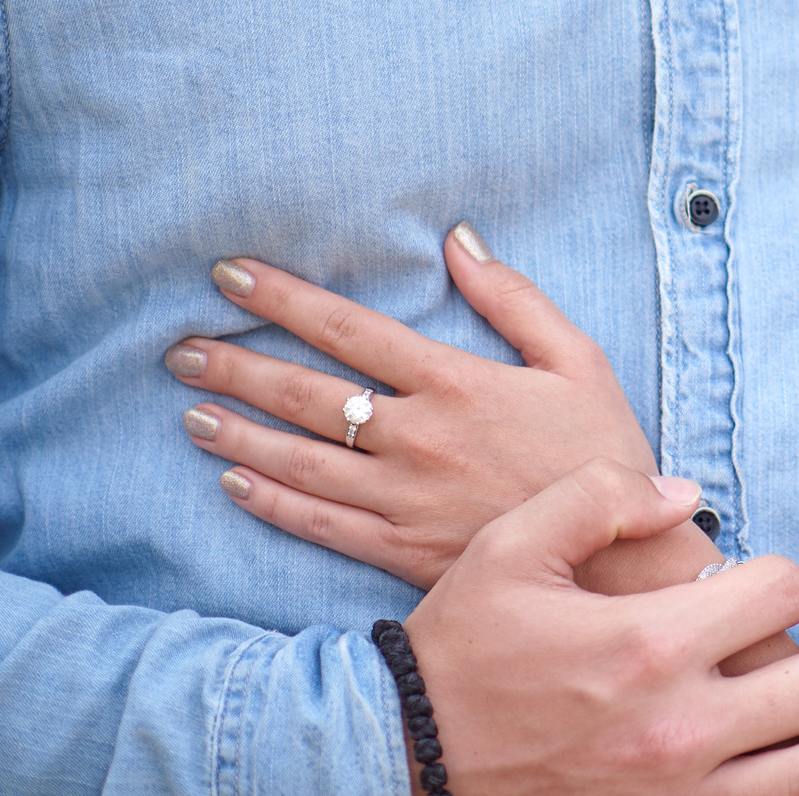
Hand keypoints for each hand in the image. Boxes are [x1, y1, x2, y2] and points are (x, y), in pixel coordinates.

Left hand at [169, 223, 693, 589]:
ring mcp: (404, 498)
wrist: (618, 559)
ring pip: (301, 459)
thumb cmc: (602, 451)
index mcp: (457, 383)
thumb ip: (515, 297)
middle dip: (237, 367)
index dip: (285, 299)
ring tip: (191, 413)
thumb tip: (458, 239)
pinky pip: (319, 523)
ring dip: (239, 433)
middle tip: (180, 350)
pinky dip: (271, 501)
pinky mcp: (401, 549)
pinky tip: (234, 483)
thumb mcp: (578, 359)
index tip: (230, 277)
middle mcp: (419, 437)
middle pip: (308, 393)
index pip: (352, 329)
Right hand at [411, 460, 798, 795]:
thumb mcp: (512, 547)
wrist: (404, 757)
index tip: (765, 583)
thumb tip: (692, 496)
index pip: (782, 591)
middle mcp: (680, 728)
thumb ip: (603, 498)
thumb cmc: (461, 649)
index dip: (785, 575)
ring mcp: (679, 795)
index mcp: (649, 644)